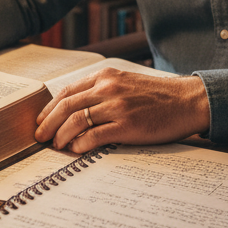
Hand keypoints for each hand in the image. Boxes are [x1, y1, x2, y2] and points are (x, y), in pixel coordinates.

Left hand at [34, 67, 210, 153]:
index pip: (68, 91)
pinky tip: (76, 150)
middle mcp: (109, 88)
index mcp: (107, 76)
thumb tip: (78, 109)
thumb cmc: (159, 96)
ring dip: (61, 136)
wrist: (187, 101)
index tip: (41, 121)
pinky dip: (80, 144)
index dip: (49, 108)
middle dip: (48, 123)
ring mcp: (118, 106)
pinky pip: (94, 135)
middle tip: (40, 137)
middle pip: (67, 106)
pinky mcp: (127, 125)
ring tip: (57, 146)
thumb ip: (104, 90)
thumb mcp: (127, 83)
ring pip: (76, 120)